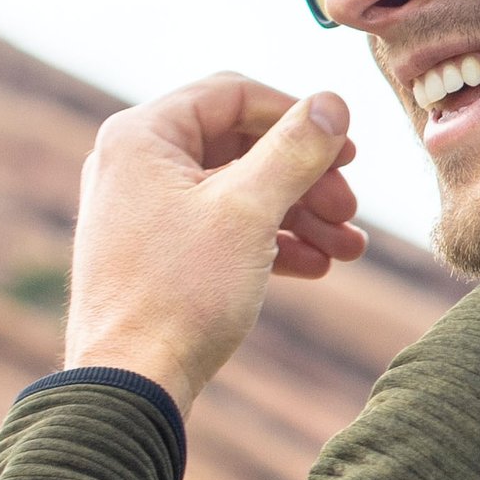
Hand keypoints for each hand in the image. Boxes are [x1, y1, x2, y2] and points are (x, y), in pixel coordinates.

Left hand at [62, 75, 365, 411]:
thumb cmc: (180, 292)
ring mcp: (144, 211)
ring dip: (299, 213)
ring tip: (348, 248)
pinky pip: (222, 229)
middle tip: (349, 210)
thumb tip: (333, 103)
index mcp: (143, 135)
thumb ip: (295, 149)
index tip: (349, 150)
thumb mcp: (249, 211)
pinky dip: (270, 241)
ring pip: (238, 191)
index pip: (234, 95)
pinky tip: (316, 267)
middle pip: (241, 145)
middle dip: (306, 177)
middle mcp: (136, 164)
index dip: (299, 116)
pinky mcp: (157, 253)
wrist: (130, 384)